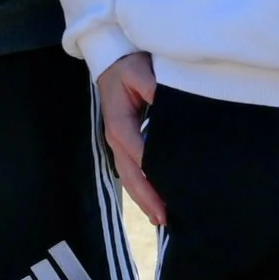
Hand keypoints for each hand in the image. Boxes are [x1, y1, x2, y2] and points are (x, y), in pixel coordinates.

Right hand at [96, 53, 165, 226]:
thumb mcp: (138, 69)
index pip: (136, 153)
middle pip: (131, 174)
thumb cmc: (127, 65)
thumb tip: (163, 98)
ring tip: (162, 219)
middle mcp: (116, 138)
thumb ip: (151, 84)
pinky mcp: (125, 142)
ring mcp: (119, 142)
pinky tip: (157, 200)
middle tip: (164, 219)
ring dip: (144, 197)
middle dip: (146, 197)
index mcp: (119, 123)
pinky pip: (134, 168)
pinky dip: (144, 186)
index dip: (150, 173)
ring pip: (130, 176)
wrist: (113, 60)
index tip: (165, 190)